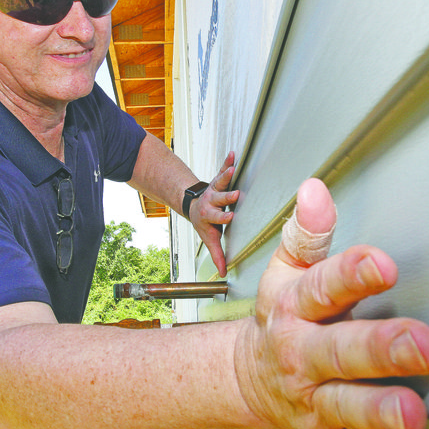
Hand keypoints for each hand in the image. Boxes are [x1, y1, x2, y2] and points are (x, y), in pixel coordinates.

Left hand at [189, 151, 239, 276]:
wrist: (193, 205)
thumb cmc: (205, 223)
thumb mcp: (209, 238)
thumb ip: (217, 255)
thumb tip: (223, 274)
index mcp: (211, 215)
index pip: (217, 217)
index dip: (223, 217)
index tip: (230, 217)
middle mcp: (212, 201)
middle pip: (220, 199)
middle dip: (227, 197)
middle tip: (235, 194)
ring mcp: (215, 189)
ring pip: (220, 182)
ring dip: (226, 175)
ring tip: (233, 168)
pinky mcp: (218, 179)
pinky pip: (222, 169)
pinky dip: (227, 161)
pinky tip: (233, 154)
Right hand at [234, 178, 428, 428]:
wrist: (250, 375)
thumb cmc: (283, 315)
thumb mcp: (287, 271)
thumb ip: (307, 234)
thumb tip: (315, 190)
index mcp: (295, 305)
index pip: (322, 285)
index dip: (351, 273)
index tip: (383, 265)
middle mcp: (301, 352)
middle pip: (339, 349)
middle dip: (379, 347)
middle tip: (422, 344)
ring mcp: (311, 396)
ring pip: (344, 404)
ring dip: (377, 409)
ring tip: (412, 412)